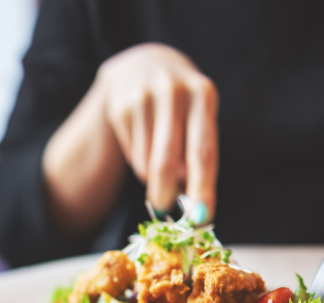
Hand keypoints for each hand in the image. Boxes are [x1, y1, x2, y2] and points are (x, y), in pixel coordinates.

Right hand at [94, 43, 217, 216]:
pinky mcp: (119, 104)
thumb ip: (197, 153)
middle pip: (168, 158)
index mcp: (202, 95)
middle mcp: (173, 91)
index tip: (202, 218)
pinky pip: (131, 152)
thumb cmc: (181, 103)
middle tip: (164, 210)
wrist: (143, 63)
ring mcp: (143, 96)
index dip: (203, 187)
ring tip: (158, 158)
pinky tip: (143, 139)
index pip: (203, 151)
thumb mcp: (198, 116)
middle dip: (165, 192)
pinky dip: (138, 159)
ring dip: (152, 174)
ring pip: (146, 160)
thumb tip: (192, 204)